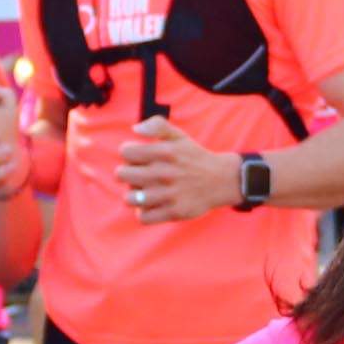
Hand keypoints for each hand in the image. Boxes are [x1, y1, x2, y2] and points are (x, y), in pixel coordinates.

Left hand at [115, 115, 240, 224]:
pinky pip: (143, 217)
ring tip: (141, 192)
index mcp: (164, 152)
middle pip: (122, 174)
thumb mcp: (180, 136)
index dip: (128, 154)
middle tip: (137, 175)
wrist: (221, 180)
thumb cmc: (194, 157)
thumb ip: (158, 126)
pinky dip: (143, 213)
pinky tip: (150, 206)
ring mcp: (169, 194)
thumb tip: (135, 130)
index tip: (137, 158)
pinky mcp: (174, 212)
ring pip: (130, 198)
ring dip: (132, 195)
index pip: (126, 152)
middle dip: (126, 174)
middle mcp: (164, 173)